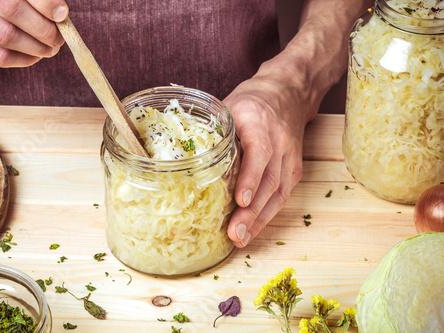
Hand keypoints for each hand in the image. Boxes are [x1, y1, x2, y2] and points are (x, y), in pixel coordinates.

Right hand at [0, 0, 68, 66]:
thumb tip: (59, 13)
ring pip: (6, 35)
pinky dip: (23, 59)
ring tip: (50, 48)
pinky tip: (35, 56)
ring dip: (36, 46)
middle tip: (58, 37)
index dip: (44, 3)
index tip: (62, 14)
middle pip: (12, 10)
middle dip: (43, 27)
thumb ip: (28, 1)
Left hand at [224, 60, 317, 247]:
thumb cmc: (252, 102)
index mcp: (258, 121)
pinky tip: (252, 228)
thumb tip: (181, 160)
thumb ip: (211, 132)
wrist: (288, 93)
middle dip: (252, 211)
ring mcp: (290, 156)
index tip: (240, 200)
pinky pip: (282, 194)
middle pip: (269, 179)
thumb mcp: (228, 107)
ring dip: (259, 219)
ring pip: (278, 192)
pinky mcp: (294, 168)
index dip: (250, 177)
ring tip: (240, 238)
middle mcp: (279, 140)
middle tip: (234, 233)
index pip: (260, 151)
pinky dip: (267, 214)